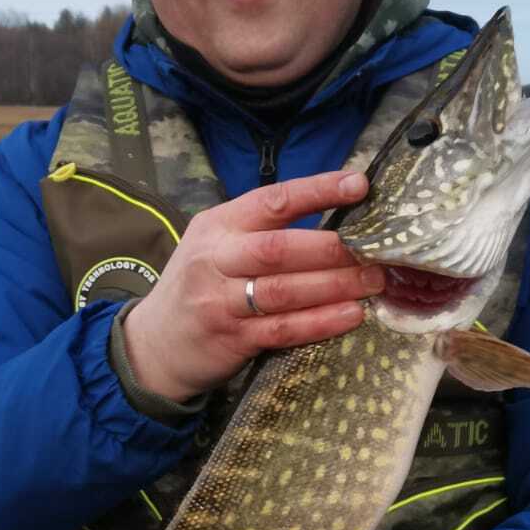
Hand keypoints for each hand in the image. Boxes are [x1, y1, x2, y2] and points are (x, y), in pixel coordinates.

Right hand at [121, 171, 382, 401]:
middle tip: (375, 250)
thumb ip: (261, 230)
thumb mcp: (215, 245)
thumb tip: (335, 214)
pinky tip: (351, 315)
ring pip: (285, 291)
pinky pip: (284, 329)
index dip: (316, 191)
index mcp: (217, 226)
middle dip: (333, 248)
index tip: (357, 185)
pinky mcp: (232, 339)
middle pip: (279, 249)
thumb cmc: (199, 287)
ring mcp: (221, 302)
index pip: (271, 200)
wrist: (154, 345)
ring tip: (374, 281)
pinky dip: (321, 322)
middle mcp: (215, 260)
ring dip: (335, 286)